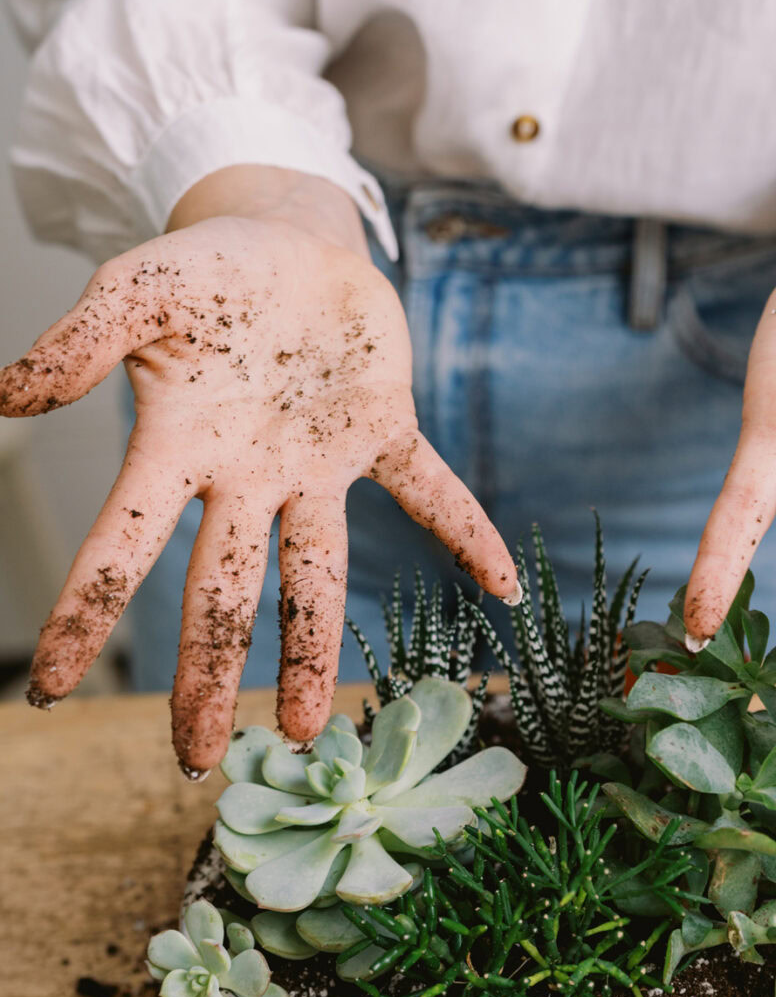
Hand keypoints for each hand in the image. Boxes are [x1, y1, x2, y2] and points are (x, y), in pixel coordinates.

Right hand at [0, 167, 518, 773]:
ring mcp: (318, 463)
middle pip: (222, 591)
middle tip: (197, 759)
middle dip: (207, 672)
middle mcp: (247, 477)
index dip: (87, 612)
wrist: (287, 237)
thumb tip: (4, 397)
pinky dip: (466, 532)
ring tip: (305, 723)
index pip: (123, 544)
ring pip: (316, 570)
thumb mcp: (136, 287)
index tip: (52, 690)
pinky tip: (504, 587)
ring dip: (311, 644)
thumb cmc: (206, 270)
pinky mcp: (383, 433)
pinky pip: (430, 491)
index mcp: (179, 448)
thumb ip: (80, 338)